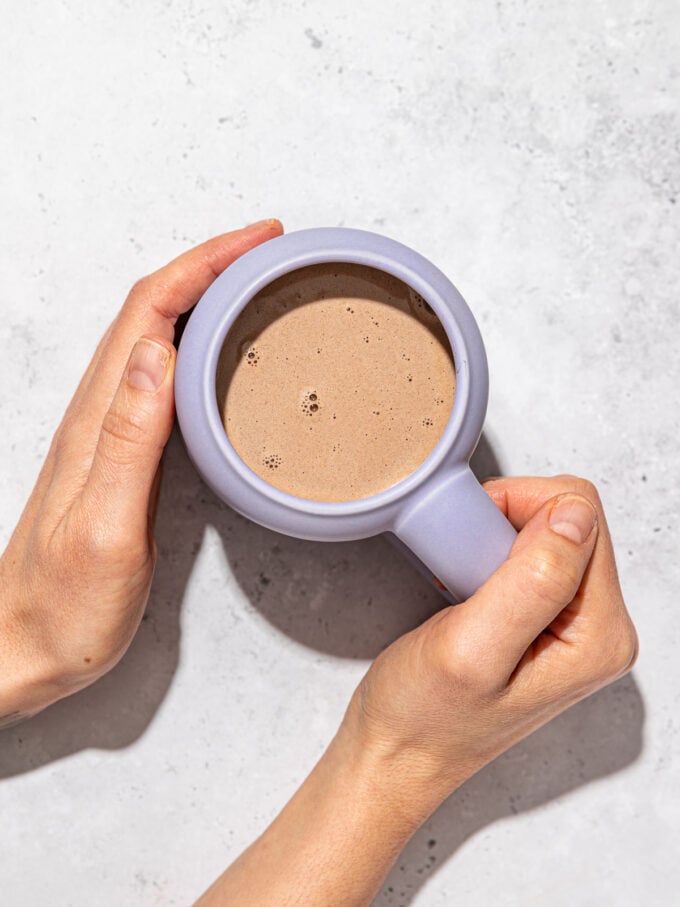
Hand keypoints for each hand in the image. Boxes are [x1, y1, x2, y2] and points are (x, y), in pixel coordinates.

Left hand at [0, 220, 282, 725]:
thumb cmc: (63, 603)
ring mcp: (114, 433)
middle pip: (155, 311)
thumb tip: (159, 354)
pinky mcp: (128, 457)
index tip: (256, 241)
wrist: (26, 644)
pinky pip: (167, 381)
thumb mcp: (102, 526)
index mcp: (98, 419)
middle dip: (211, 266)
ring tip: (256, 286)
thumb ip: (129, 440)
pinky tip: (224, 358)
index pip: (150, 313)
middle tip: (269, 252)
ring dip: (206, 299)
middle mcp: (102, 414)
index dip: (202, 265)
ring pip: (160, 338)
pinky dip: (200, 349)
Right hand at [341, 475, 638, 824]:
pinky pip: (530, 553)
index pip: (582, 515)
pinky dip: (491, 553)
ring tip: (464, 579)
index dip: (519, 507)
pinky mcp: (546, 620)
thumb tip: (576, 515)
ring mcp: (573, 625)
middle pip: (572, 518)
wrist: (398, 753)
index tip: (473, 541)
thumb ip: (532, 580)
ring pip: (550, 530)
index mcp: (599, 635)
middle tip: (465, 563)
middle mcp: (599, 629)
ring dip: (498, 537)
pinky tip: (467, 585)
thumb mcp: (471, 648)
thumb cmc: (424, 717)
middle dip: (510, 520)